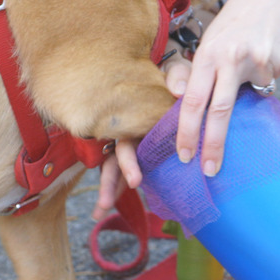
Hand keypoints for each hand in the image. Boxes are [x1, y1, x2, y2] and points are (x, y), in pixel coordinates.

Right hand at [92, 50, 191, 220]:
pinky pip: (126, 170)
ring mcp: (132, 141)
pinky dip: (116, 188)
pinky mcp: (141, 150)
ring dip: (108, 189)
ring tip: (99, 211)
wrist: (176, 73)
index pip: (125, 141)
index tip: (135, 180)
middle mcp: (128, 130)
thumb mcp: (176, 69)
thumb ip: (178, 75)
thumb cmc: (175, 73)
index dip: (127, 161)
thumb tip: (179, 90)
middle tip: (106, 204)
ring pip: (114, 167)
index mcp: (134, 115)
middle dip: (109, 182)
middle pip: (113, 159)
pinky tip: (102, 210)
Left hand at [173, 0, 279, 176]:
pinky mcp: (279, 64)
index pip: (192, 101)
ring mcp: (257, 62)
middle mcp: (230, 58)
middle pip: (219, 112)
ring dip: (251, 89)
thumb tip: (178, 98)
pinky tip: (266, 56)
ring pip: (252, 96)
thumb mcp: (209, 42)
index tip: (184, 155)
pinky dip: (265, 79)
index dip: (186, 131)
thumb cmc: (236, 23)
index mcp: (207, 55)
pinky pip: (269, 85)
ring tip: (253, 63)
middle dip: (213, 145)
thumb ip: (196, 72)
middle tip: (209, 169)